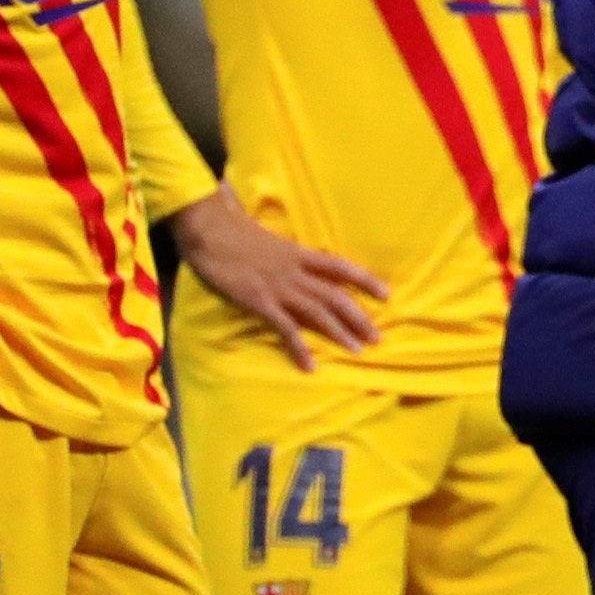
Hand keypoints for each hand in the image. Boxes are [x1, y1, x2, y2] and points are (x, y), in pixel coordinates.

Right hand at [174, 189, 386, 369]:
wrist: (207, 230)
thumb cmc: (231, 229)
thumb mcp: (265, 235)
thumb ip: (281, 245)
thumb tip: (300, 256)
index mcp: (297, 252)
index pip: (340, 266)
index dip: (365, 280)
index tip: (387, 294)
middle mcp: (294, 270)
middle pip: (335, 295)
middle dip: (359, 317)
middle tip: (377, 337)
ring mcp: (278, 287)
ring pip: (317, 312)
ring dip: (339, 333)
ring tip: (357, 350)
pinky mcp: (259, 301)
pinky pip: (285, 328)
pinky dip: (299, 347)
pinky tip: (310, 365)